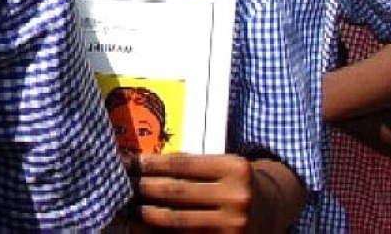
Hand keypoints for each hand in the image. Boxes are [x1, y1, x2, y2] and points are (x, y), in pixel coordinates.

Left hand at [127, 153, 252, 231]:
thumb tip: (141, 165)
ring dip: (144, 214)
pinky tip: (142, 228)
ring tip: (124, 207)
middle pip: (175, 192)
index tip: (125, 162)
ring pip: (177, 221)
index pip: (180, 164)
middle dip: (141, 188)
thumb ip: (187, 164)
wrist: (272, 208)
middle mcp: (236, 197)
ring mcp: (234, 227)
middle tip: (117, 183)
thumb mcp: (219, 163)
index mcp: (233, 168)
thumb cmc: (234, 179)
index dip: (149, 164)